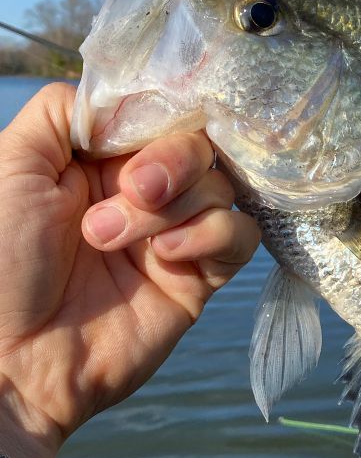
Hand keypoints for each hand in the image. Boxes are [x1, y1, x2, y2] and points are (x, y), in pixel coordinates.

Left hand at [0, 83, 259, 457]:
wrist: (10, 359)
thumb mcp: (13, 164)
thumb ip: (65, 111)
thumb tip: (125, 98)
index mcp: (105, 160)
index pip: (164, 117)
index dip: (161, 122)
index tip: (131, 150)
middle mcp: (148, 191)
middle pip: (202, 147)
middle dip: (173, 163)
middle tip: (135, 191)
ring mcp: (178, 233)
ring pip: (222, 188)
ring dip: (175, 208)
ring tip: (115, 240)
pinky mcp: (201, 275)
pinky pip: (240, 236)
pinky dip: (213, 235)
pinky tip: (169, 256)